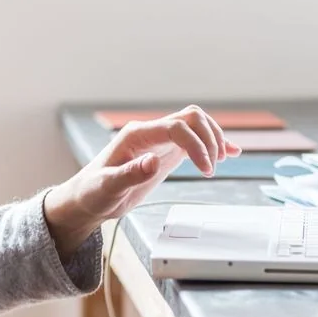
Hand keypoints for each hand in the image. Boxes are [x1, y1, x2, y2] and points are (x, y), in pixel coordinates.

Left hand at [43, 105, 240, 259]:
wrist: (87, 199)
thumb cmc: (92, 192)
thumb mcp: (107, 188)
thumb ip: (129, 174)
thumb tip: (153, 161)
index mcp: (136, 135)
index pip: (176, 127)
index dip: (197, 144)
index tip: (207, 169)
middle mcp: (150, 132)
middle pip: (190, 117)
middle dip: (209, 137)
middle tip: (214, 165)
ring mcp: (159, 141)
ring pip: (195, 124)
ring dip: (213, 138)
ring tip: (222, 160)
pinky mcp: (165, 153)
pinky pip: (192, 141)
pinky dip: (212, 144)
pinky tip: (230, 152)